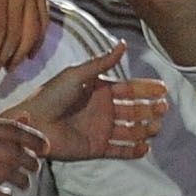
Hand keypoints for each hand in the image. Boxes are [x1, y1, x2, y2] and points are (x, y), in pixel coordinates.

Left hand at [7, 41, 171, 161]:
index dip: (146, 89)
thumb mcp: (77, 75)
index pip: (129, 90)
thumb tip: (123, 44)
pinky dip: (134, 151)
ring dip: (145, 129)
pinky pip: (120, 151)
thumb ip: (102, 62)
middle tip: (163, 109)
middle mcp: (103, 110)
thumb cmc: (50, 96)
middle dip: (150, 109)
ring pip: (131, 130)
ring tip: (155, 127)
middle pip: (134, 110)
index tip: (163, 89)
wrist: (32, 123)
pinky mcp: (96, 148)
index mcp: (99, 90)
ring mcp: (101, 130)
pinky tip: (146, 147)